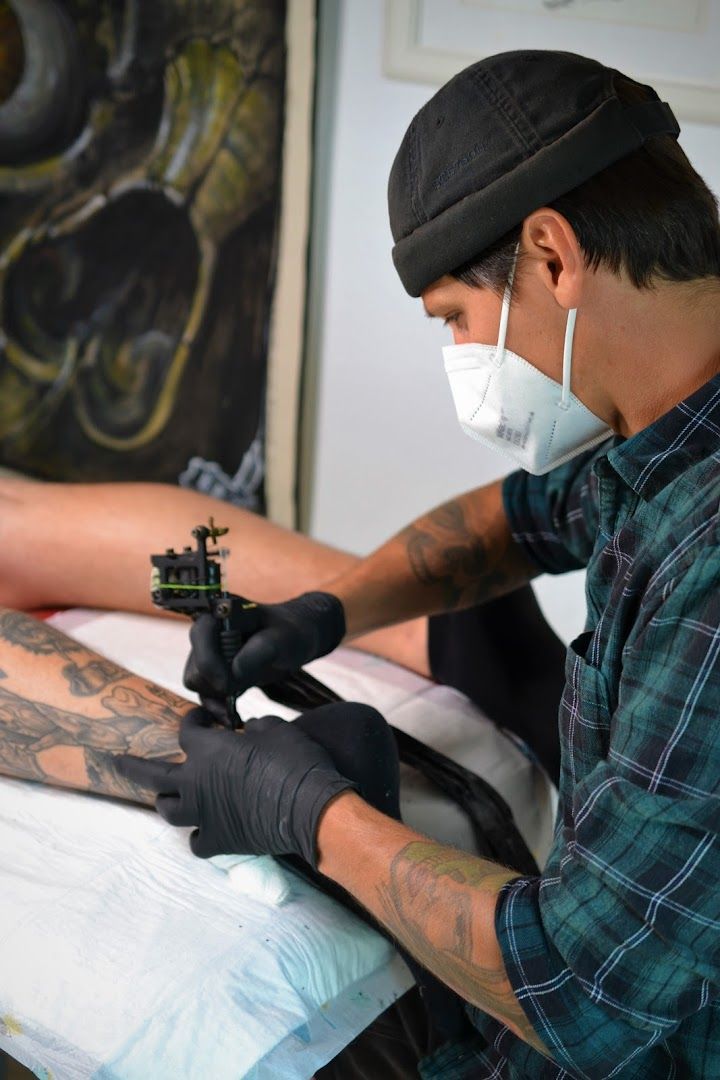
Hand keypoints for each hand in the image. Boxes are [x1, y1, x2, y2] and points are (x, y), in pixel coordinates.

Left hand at [113, 706, 356, 864]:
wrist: (310, 807)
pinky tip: (205, 830)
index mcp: (209, 749)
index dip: (192, 720)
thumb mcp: (276, 728)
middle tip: (116, 761)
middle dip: (131, 766)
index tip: (201, 718)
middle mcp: (196, 781)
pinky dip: (198, 835)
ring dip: (166, 801)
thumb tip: (250, 730)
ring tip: (167, 798)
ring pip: (168, 810)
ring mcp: (204, 814)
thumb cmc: (295, 760)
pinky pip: (196, 841)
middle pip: (152, 775)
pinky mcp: (220, 840)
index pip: (186, 730)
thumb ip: (255, 726)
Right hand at [183, 591, 344, 700]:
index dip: (209, 662)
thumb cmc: (290, 634)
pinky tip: (233, 716)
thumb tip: (234, 674)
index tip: (228, 684)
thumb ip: (258, 652)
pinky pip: (204, 693)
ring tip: (240, 702)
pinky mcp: (213, 671)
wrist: (294, 641)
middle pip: (195, 665)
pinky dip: (216, 707)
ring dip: (216, 697)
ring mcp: (208, 652)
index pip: (200, 635)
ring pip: (197, 682)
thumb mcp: (281, 640)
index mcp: (223, 613)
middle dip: (216, 683)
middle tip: (243, 688)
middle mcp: (209, 631)